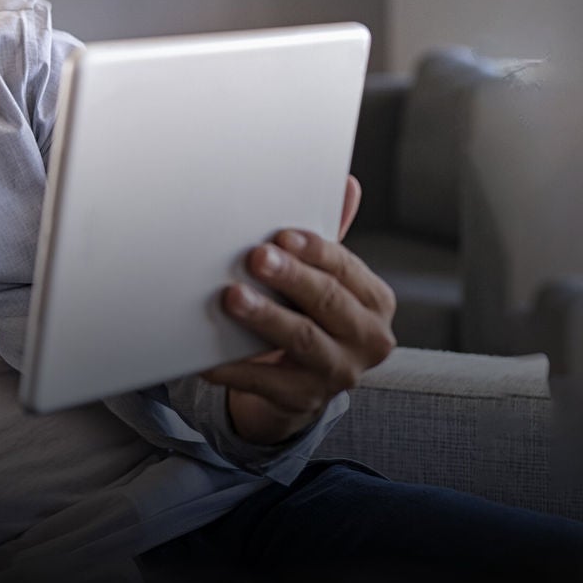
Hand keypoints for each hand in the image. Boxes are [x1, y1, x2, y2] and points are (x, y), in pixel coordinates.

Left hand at [200, 176, 397, 445]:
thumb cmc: (311, 315)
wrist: (298, 381)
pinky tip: (208, 355)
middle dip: (291, 278)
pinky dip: (235, 366)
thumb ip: (328, 239)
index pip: (345, 269)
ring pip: (301, 340)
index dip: (314, 251)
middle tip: (256, 257)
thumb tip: (347, 183)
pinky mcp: (303, 399)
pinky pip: (265, 381)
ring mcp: (338, 373)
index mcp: (374, 302)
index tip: (281, 235)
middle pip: (328, 302)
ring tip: (233, 298)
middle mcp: (367, 339)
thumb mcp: (324, 278)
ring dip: (266, 317)